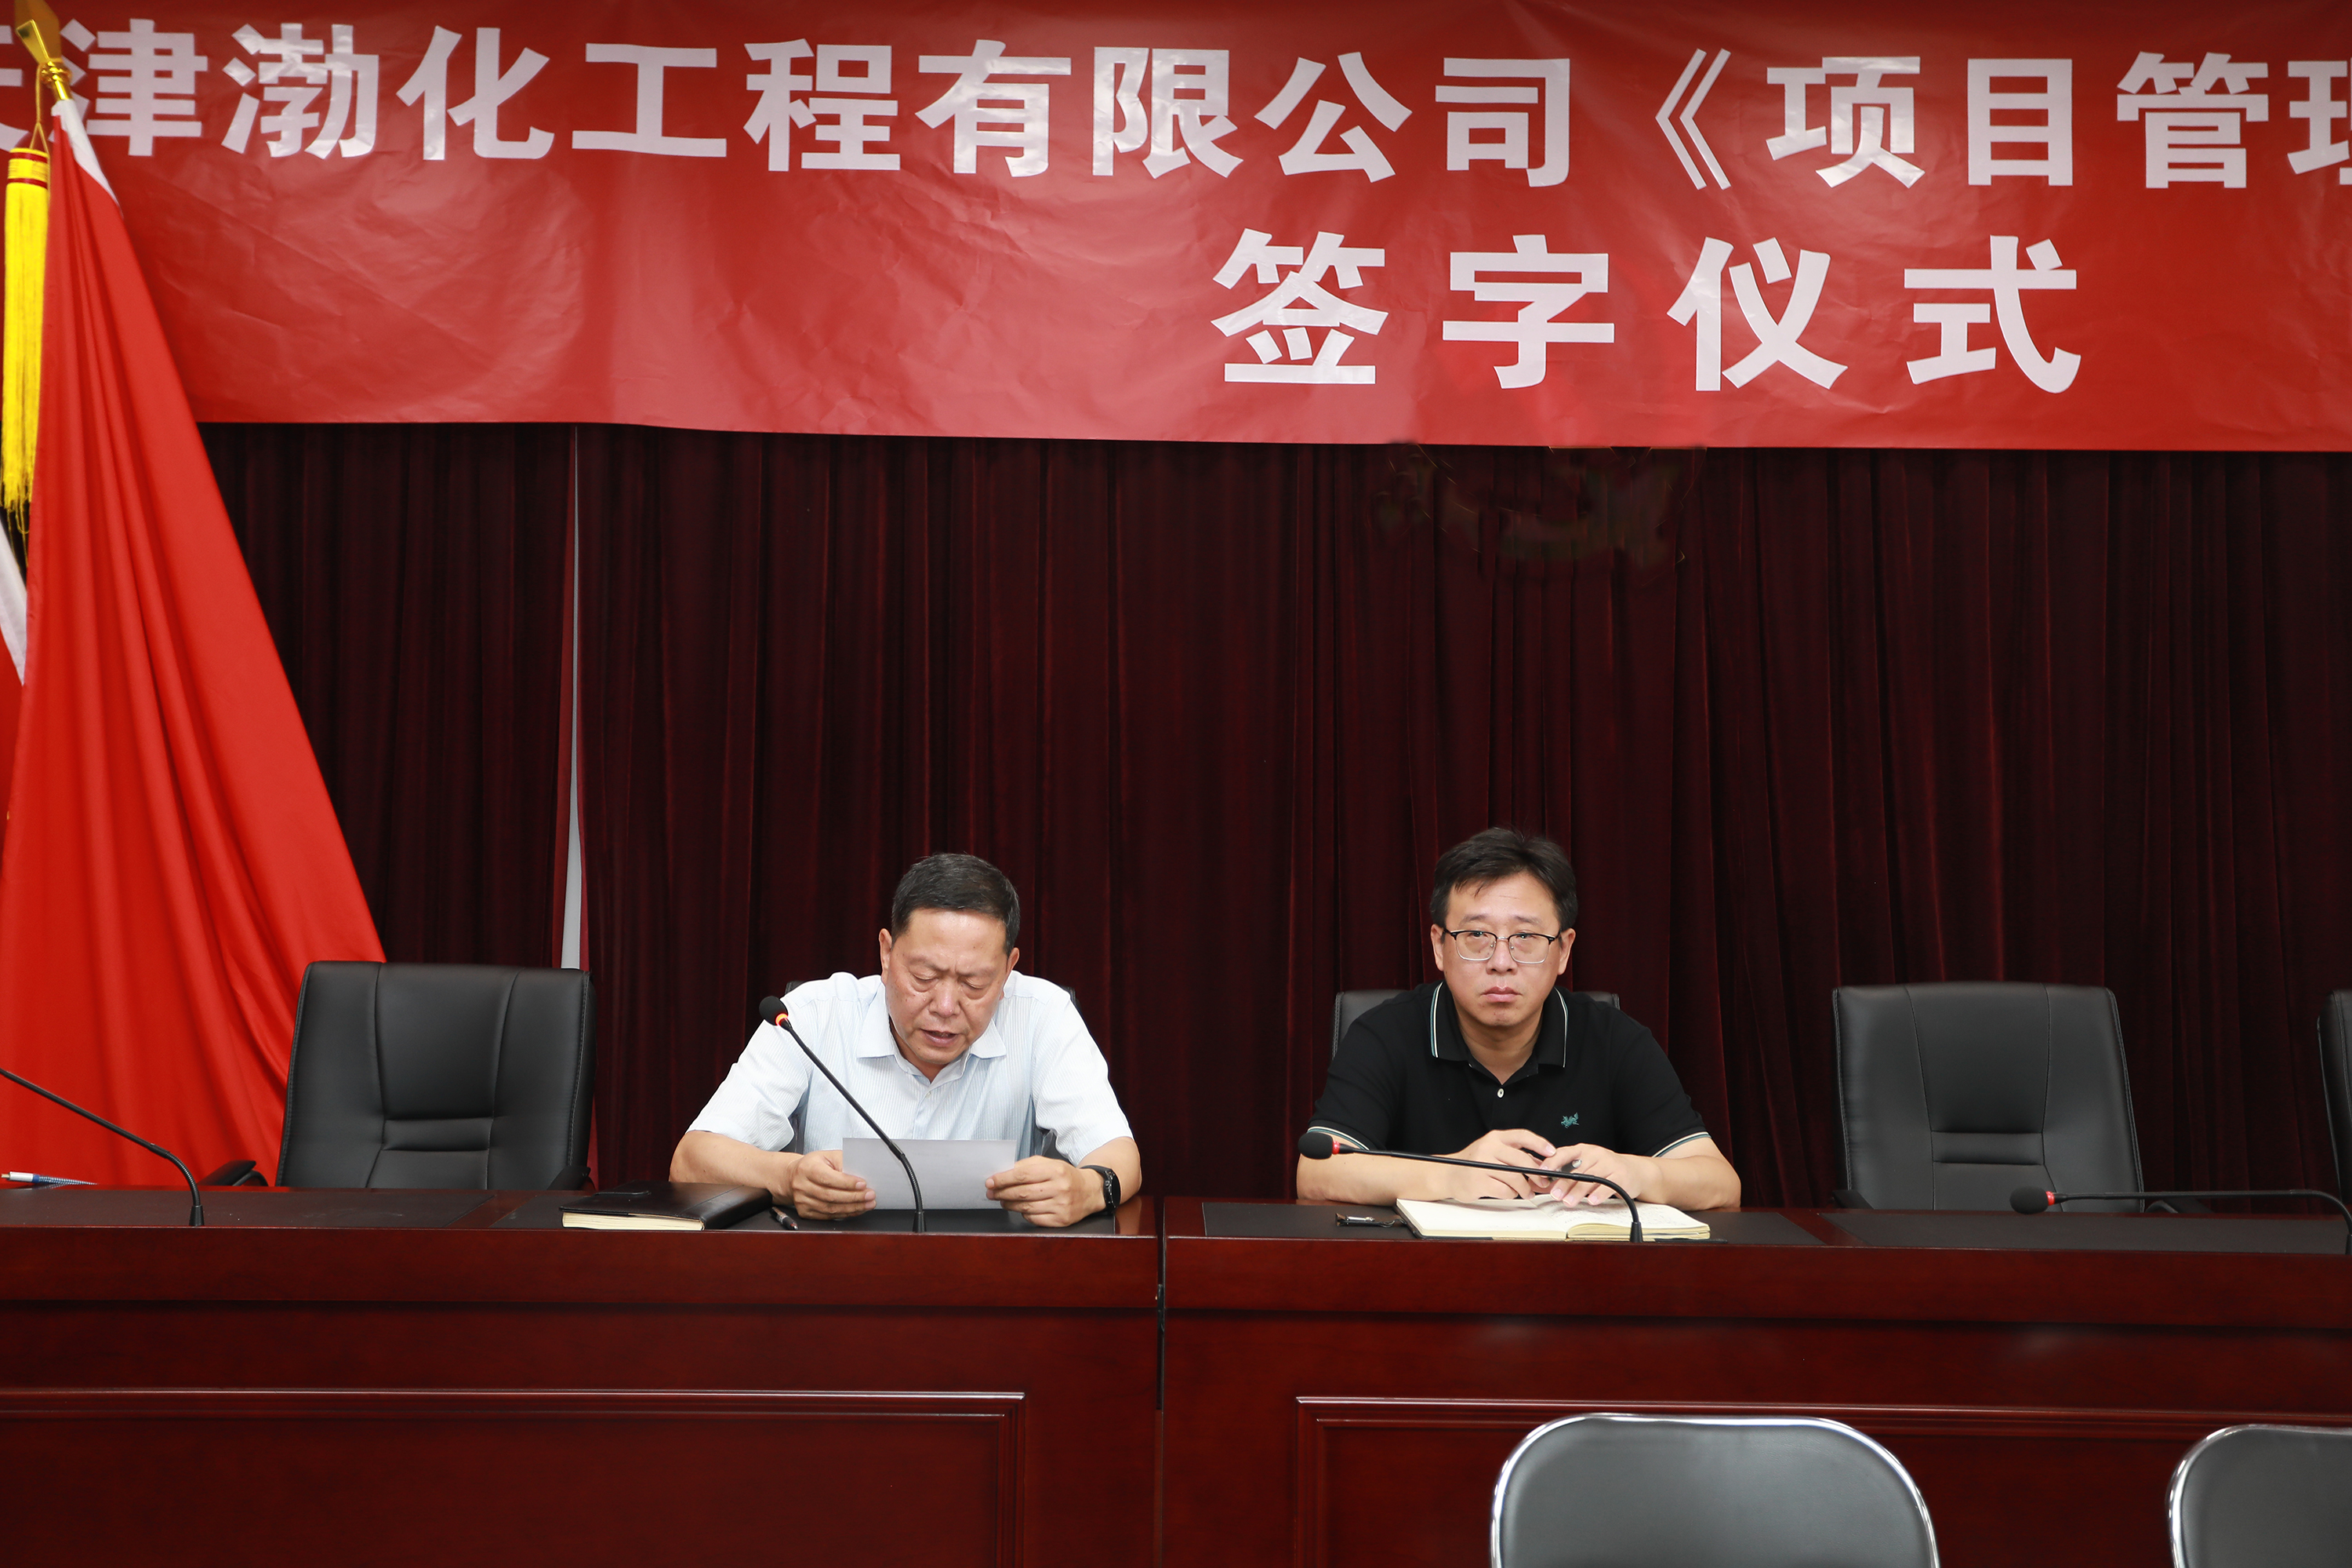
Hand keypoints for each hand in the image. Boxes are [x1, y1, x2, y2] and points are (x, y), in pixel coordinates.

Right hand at [787, 1150, 875, 1217]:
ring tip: (868, 1204)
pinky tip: (856, 1209)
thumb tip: (861, 1172)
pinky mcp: (805, 1212)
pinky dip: (845, 1214)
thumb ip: (843, 1161)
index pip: (828, 1178)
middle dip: (854, 1197)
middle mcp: (802, 1186)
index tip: (863, 1184)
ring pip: (830, 1208)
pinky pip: (828, 1216)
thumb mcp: (828, 1156)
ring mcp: (802, 1201)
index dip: (847, 1183)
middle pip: (830, 1195)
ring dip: (852, 1208)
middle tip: (870, 1195)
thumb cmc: (813, 1165)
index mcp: (807, 1168)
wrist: (793, 1177)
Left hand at [985, 1157, 1100, 1226]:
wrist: (1090, 1191)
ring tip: (1002, 1201)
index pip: (1023, 1175)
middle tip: (991, 1193)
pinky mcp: (1061, 1220)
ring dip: (1009, 1205)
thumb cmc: (1065, 1176)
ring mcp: (1061, 1206)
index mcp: (1056, 1170)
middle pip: (1022, 1192)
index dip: (1003, 1179)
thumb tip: (1004, 1172)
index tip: (990, 1181)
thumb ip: (1027, 1165)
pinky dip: (1024, 1213)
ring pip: (1026, 1207)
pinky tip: (1020, 1209)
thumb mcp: (1050, 1163)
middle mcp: (1060, 1188)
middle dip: (1002, 1193)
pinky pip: (1035, 1218)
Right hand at [1446, 1129, 1558, 1199]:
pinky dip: (1511, 1194)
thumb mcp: (1495, 1154)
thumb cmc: (1474, 1164)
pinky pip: (1505, 1190)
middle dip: (1536, 1174)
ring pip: (1515, 1177)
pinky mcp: (1479, 1181)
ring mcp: (1483, 1164)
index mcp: (1495, 1138)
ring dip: (1525, 1189)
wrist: (1449, 1174)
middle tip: (1543, 1182)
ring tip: (1527, 1193)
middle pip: (1522, 1160)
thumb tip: (1542, 1169)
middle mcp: (1489, 1148)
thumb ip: (1518, 1159)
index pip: (1522, 1136)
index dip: (1540, 1144)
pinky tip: (1509, 1193)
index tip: (1552, 1152)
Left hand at [1543, 1143, 1654, 1206]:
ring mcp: (1610, 1164)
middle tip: (1555, 1194)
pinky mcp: (1621, 1176)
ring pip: (1591, 1178)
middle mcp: (1597, 1154)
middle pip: (1577, 1170)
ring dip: (1578, 1192)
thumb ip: (1567, 1173)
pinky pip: (1608, 1186)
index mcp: (1584, 1150)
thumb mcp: (1586, 1166)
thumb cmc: (1605, 1169)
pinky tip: (1591, 1201)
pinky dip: (1598, 1194)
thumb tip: (1544, 1183)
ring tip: (1568, 1202)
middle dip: (1564, 1183)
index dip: (1553, 1162)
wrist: (1634, 1171)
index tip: (1543, 1172)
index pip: (1565, 1153)